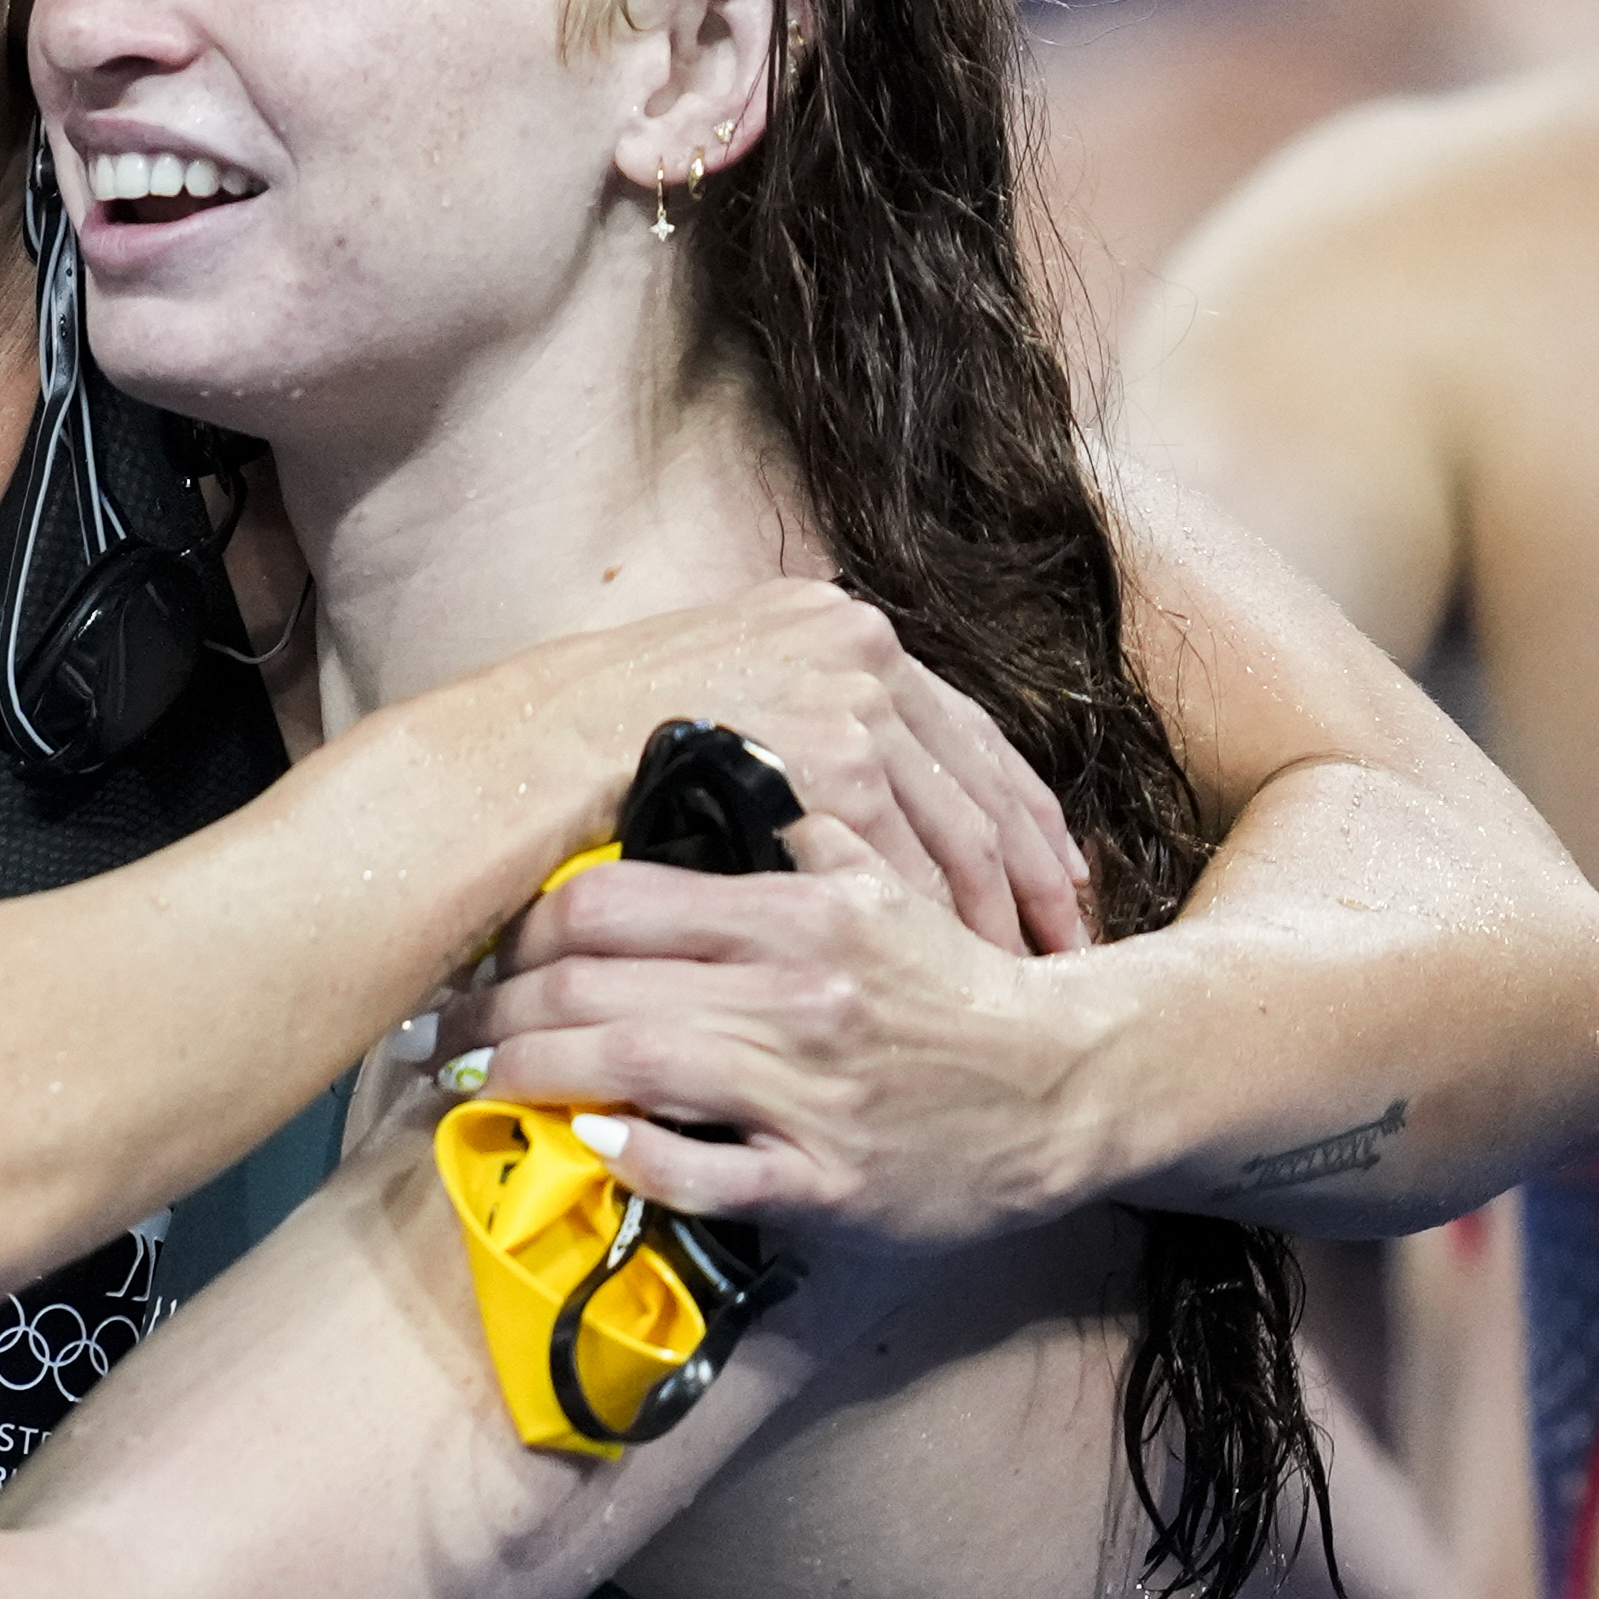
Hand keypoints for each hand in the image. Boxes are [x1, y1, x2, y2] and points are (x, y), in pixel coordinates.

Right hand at [410, 577, 1090, 957]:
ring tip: (1025, 976)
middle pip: (982, 773)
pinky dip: (940, 924)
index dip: (1014, 809)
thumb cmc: (600, 749)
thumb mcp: (719, 704)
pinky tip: (956, 975)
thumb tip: (852, 791)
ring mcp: (849, 692)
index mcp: (834, 622)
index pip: (959, 728)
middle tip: (1068, 940)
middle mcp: (856, 641)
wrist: (530, 753)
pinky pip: (910, 859)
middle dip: (1033, 870)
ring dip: (999, 909)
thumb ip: (792, 726)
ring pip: (962, 822)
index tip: (1052, 876)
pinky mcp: (834, 751)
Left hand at [456, 813, 1097, 1247]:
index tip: (483, 949)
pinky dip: (633, 1156)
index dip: (526, 928)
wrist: (1069, 1089)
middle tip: (443, 1034)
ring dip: (533, 1080)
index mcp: (794, 914)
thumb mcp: (882, 889)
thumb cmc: (958, 989)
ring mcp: (807, 1091)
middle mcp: (791, 995)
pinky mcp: (826, 1180)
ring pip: (628, 1071)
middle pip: (597, 988)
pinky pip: (703, 1170)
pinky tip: (585, 1144)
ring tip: (475, 1086)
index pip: (615, 902)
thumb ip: (800, 834)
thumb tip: (723, 780)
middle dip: (499, 1012)